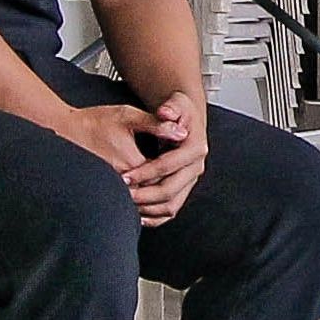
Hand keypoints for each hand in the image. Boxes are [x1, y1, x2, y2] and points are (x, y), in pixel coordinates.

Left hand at [121, 89, 208, 225]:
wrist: (187, 119)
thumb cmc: (179, 111)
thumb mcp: (175, 103)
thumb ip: (170, 108)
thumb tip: (165, 113)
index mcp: (195, 148)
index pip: (168, 165)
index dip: (145, 172)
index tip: (125, 175)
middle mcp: (197, 167)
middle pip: (170, 190)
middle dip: (144, 195)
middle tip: (122, 194)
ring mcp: (191, 180)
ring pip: (171, 205)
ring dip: (147, 208)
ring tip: (126, 204)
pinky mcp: (184, 189)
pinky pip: (170, 210)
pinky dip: (154, 216)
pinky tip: (137, 215)